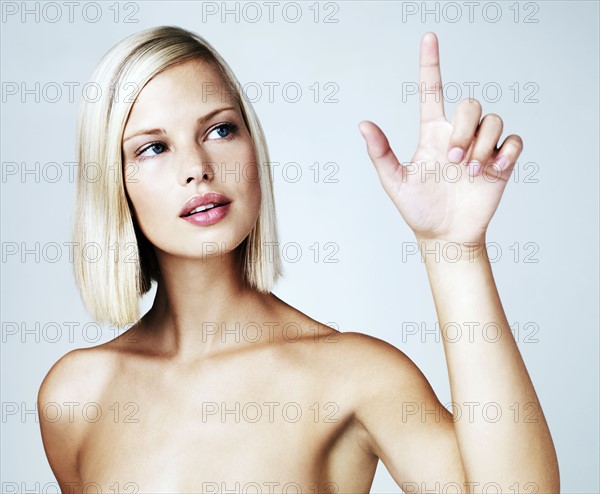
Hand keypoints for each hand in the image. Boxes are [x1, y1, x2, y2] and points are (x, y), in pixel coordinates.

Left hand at [359, 32, 523, 246]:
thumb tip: (363, 124)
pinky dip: (506, 152)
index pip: (433, 91)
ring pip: (494, 120)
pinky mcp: (502, 162)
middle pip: (471, 104)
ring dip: (482, 145)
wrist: (444, 236)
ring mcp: (482, 147)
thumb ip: (381, 152)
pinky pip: (514, 140)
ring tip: (470, 172)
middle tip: (454, 161)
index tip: (429, 38)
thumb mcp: (394, 182)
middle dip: (465, 130)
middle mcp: (458, 135)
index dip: (431, 64)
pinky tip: (492, 170)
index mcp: (432, 134)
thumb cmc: (418, 209)